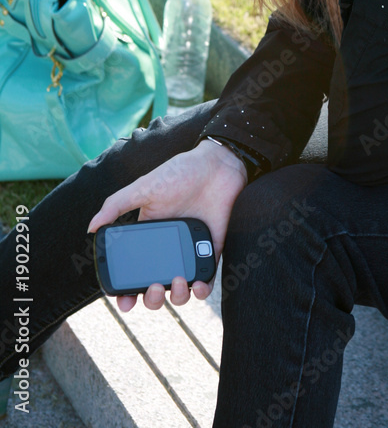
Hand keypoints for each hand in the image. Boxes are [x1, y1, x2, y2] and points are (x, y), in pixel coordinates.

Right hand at [87, 140, 247, 312]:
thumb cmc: (179, 173)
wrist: (216, 166)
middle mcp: (167, 250)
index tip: (125, 302)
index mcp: (148, 238)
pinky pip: (206, 282)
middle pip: (155, 290)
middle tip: (153, 288)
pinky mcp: (210, 253)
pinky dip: (202, 290)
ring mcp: (189, 253)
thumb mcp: (144, 187)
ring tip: (177, 283)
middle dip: (152, 299)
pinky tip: (197, 285)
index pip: (133, 272)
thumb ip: (117, 205)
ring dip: (177, 297)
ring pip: (180, 291)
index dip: (127, 292)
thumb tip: (91, 228)